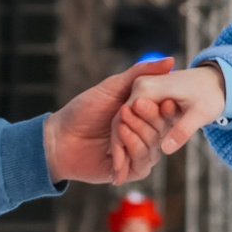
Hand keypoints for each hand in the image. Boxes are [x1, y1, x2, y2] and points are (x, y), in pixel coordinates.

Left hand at [42, 57, 173, 185]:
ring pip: (153, 147)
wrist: (60, 136)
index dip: (169, 107)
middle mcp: (146, 135)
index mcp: (146, 115)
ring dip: (138, 134)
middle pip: (163, 130)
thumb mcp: (113, 86)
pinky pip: (142, 165)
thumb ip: (141, 73)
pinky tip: (118, 141)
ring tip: (120, 124)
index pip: (168, 113)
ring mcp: (138, 153)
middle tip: (132, 107)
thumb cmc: (85, 109)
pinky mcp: (129, 171)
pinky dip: (131, 150)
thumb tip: (171, 60)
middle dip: (149, 118)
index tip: (166, 101)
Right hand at [115, 65, 227, 166]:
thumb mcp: (200, 114)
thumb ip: (182, 130)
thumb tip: (165, 150)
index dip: (122, 146)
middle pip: (122, 121)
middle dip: (119, 150)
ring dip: (123, 147)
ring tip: (119, 176)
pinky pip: (135, 119)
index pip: (125, 119)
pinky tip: (129, 162)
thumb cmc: (210, 95)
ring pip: (125, 121)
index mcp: (148, 88)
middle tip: (116, 179)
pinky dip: (132, 138)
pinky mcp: (147, 97)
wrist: (215, 80)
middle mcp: (140, 86)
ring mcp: (142, 90)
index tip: (120, 171)